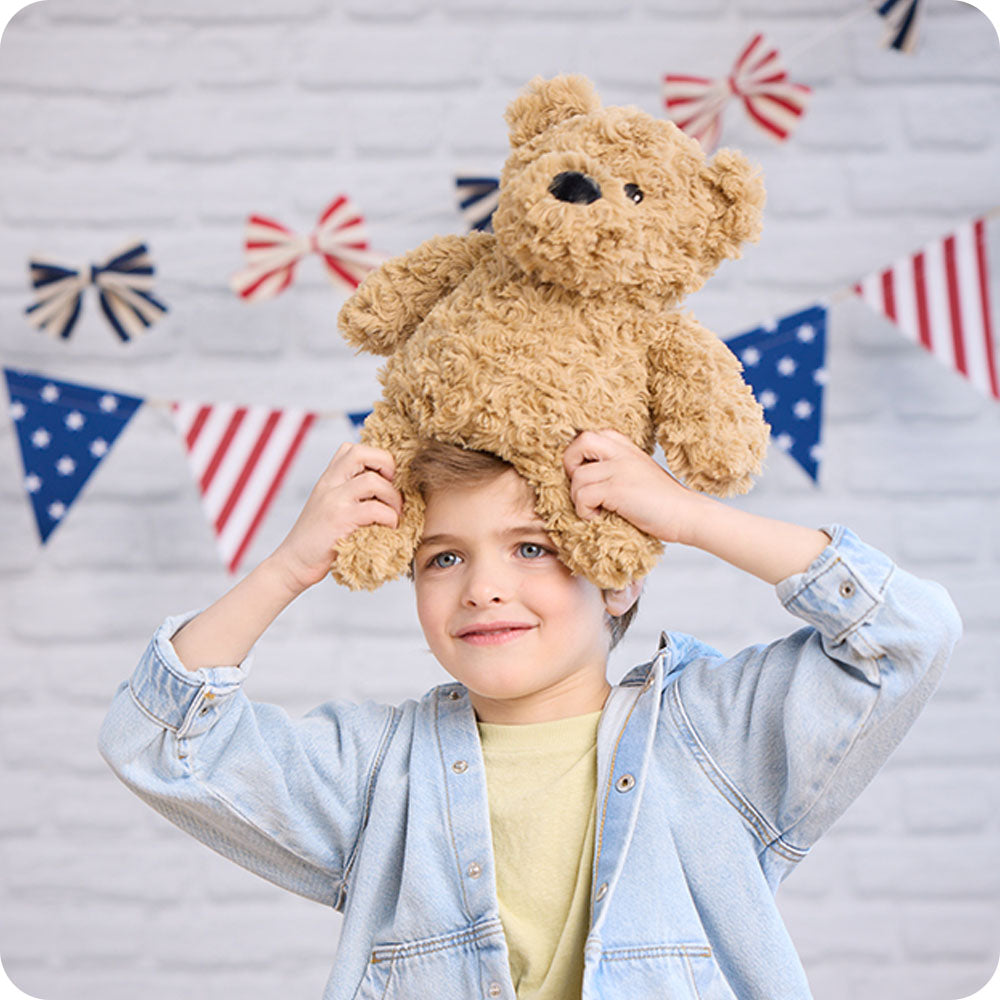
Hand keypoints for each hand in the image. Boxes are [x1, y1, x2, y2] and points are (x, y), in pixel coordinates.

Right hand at [270, 442, 401, 594]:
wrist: (293, 564)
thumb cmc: (318, 540)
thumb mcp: (330, 507)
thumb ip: (350, 493)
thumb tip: (387, 488)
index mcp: (328, 479)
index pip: (353, 449)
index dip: (377, 459)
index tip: (386, 481)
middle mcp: (329, 484)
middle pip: (361, 452)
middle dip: (388, 466)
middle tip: (392, 491)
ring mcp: (333, 501)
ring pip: (373, 481)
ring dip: (393, 498)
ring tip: (394, 514)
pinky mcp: (339, 520)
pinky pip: (374, 509)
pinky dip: (390, 518)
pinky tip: (388, 527)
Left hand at [563, 429, 708, 544]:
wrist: (687, 515)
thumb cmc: (663, 501)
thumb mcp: (638, 472)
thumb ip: (616, 466)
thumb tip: (583, 475)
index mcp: (626, 447)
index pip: (590, 436)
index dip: (578, 456)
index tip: (585, 478)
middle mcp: (622, 452)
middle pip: (581, 441)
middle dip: (571, 464)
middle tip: (582, 487)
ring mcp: (620, 468)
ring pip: (578, 477)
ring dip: (579, 499)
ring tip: (596, 510)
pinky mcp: (617, 488)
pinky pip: (583, 496)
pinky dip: (585, 512)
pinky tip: (600, 517)